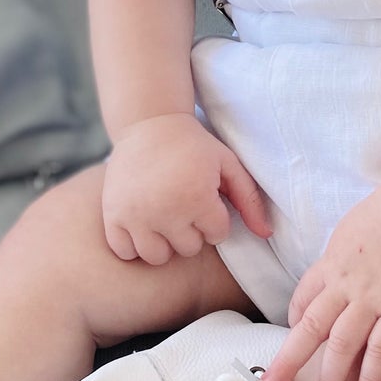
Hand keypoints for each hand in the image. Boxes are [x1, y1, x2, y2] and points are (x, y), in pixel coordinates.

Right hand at [102, 113, 272, 265]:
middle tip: (183, 202)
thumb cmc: (194, 146)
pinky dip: (134, 243)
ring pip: (158, 257)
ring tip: (164, 216)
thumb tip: (267, 234)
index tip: (206, 197)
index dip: (215, 217)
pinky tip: (142, 223)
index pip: (217, 235)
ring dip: (164, 241)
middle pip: (189, 248)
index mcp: (197, 197)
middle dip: (191, 229)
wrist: (149, 123)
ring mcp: (136, 215)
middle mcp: (166, 210)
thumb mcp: (227, 164)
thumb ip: (250, 200)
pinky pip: (126, 251)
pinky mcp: (113, 215)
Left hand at [257, 192, 380, 380]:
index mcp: (331, 261)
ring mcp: (372, 300)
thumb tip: (347, 262)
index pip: (303, 299)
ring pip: (340, 348)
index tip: (294, 335)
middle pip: (308, 330)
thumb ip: (347, 251)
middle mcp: (344, 285)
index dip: (295, 321)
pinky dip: (371, 378)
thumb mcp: (356, 224)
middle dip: (287, 363)